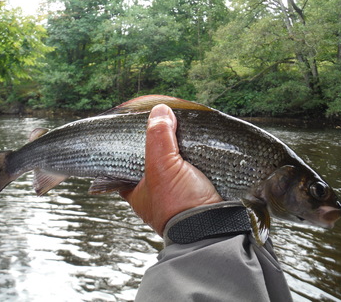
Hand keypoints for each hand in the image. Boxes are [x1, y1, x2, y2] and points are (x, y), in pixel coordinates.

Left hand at [120, 104, 221, 234]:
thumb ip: (158, 138)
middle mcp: (155, 191)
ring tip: (183, 127)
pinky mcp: (197, 188)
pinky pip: (193, 166)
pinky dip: (196, 155)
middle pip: (153, 157)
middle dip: (161, 142)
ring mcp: (177, 190)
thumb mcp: (162, 168)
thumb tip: (160, 111)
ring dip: (181, 147)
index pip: (126, 161)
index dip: (131, 143)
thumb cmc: (180, 206)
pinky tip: (199, 143)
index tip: (138, 126)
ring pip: (175, 161)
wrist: (214, 228)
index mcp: (137, 190)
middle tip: (166, 123)